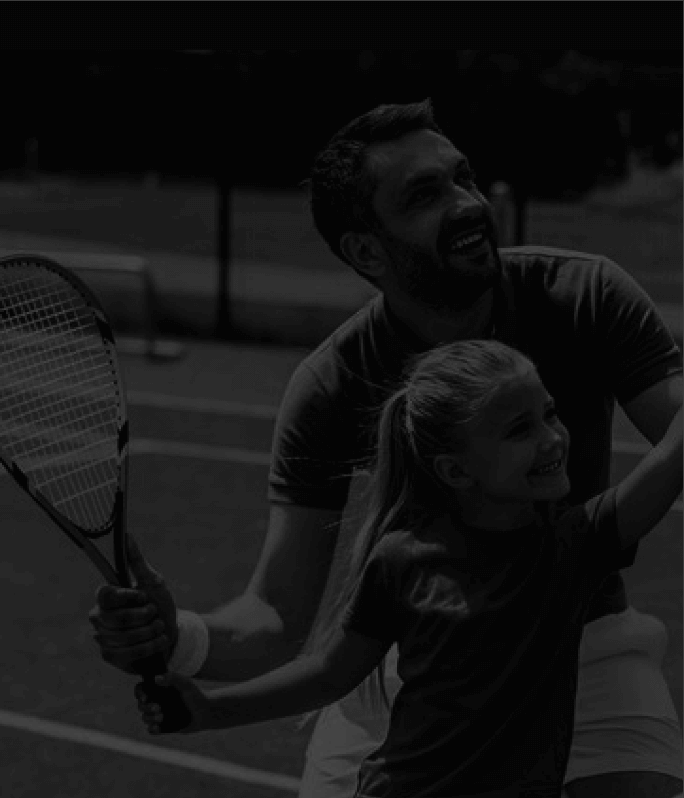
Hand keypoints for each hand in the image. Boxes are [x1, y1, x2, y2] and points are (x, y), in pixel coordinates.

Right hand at [89, 535, 178, 673]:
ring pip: (125, 637)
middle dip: (145, 616)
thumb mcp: (153, 582)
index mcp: (106, 597)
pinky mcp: (109, 656)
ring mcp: (102, 637)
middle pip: (118, 618)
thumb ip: (137, 561)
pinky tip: (157, 641)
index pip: (105, 594)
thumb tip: (127, 535)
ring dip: (151, 631)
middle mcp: (99, 616)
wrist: (170, 634)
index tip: (143, 597)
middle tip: (155, 613)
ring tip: (159, 627)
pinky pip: (128, 653)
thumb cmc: (160, 604)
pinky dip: (150, 646)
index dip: (128, 597)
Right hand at [135, 673, 211, 733]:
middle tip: (158, 708)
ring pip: (145, 717)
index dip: (139, 693)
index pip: (142, 690)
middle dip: (146, 707)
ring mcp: (160, 714)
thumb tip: (156, 678)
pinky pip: (152, 730)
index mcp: (160, 690)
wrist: (206, 712)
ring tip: (161, 717)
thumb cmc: (196, 695)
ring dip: (149, 718)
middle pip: (141, 705)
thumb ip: (173, 678)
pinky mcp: (164, 726)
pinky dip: (152, 729)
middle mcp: (158, 701)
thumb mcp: (186, 684)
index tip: (145, 697)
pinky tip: (157, 727)